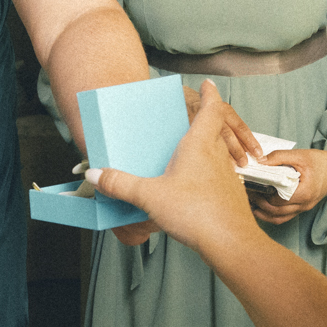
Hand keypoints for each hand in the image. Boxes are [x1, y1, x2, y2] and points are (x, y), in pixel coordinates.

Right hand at [88, 81, 260, 263]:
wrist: (231, 242)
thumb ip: (121, 184)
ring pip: (219, 152)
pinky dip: (210, 172)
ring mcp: (227, 175)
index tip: (208, 84)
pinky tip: (195, 186)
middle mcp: (216, 155)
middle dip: (206, 121)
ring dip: (208, 147)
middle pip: (216, 129)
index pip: (211, 110)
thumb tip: (95, 175)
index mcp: (199, 145)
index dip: (210, 94)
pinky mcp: (231, 194)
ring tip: (190, 152)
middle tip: (193, 117)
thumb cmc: (195, 212)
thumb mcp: (150, 196)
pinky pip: (220, 174)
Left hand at [251, 143, 326, 226]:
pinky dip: (271, 215)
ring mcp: (303, 209)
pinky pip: (284, 217)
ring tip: (249, 200)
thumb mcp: (299, 155)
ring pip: (278, 218)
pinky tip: (260, 207)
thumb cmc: (320, 161)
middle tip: (246, 192)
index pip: (277, 200)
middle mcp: (304, 204)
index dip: (262, 193)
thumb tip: (259, 161)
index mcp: (304, 192)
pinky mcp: (302, 208)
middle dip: (258, 203)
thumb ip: (278, 157)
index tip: (250, 185)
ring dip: (263, 212)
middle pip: (275, 211)